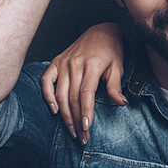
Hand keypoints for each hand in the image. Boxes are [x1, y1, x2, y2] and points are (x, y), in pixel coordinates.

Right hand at [41, 23, 126, 144]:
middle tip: (81, 136)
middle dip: (76, 119)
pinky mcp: (56, 61)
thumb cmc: (111, 51)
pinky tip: (54, 110)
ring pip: (60, 93)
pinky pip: (46, 80)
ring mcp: (64, 62)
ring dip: (65, 114)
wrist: (101, 31)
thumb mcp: (118, 67)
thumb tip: (121, 104)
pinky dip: (48, 95)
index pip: (86, 93)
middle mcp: (75, 64)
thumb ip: (116, 86)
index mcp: (91, 65)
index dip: (86, 111)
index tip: (87, 127)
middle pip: (72, 97)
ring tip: (72, 130)